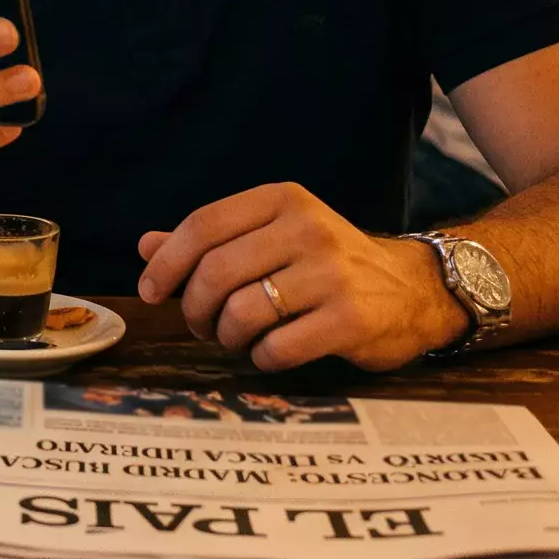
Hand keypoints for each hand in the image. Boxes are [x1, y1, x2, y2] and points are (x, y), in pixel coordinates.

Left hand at [135, 183, 467, 372]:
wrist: (412, 290)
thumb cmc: (326, 264)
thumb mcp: (273, 236)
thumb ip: (211, 241)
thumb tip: (146, 246)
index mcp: (282, 200)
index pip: (203, 225)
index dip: (166, 263)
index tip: (151, 292)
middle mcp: (307, 229)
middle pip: (215, 273)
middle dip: (193, 308)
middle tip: (200, 325)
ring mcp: (332, 274)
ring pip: (242, 313)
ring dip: (225, 336)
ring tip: (235, 339)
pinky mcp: (350, 320)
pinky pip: (277, 348)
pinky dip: (260, 358)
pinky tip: (270, 352)